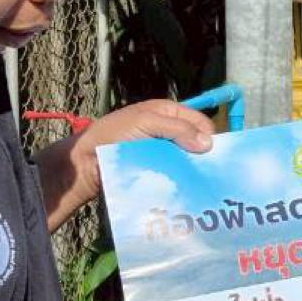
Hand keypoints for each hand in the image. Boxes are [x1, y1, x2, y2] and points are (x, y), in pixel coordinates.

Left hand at [40, 99, 214, 228]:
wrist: (87, 163)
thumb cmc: (114, 135)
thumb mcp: (146, 123)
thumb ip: (178, 129)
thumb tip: (209, 144)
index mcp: (167, 112)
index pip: (200, 122)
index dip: (209, 136)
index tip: (214, 156)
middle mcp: (167, 130)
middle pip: (196, 142)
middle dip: (203, 155)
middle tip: (210, 173)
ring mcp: (162, 151)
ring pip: (187, 159)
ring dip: (193, 169)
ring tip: (201, 184)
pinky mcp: (155, 169)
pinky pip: (175, 173)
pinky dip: (181, 178)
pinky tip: (186, 188)